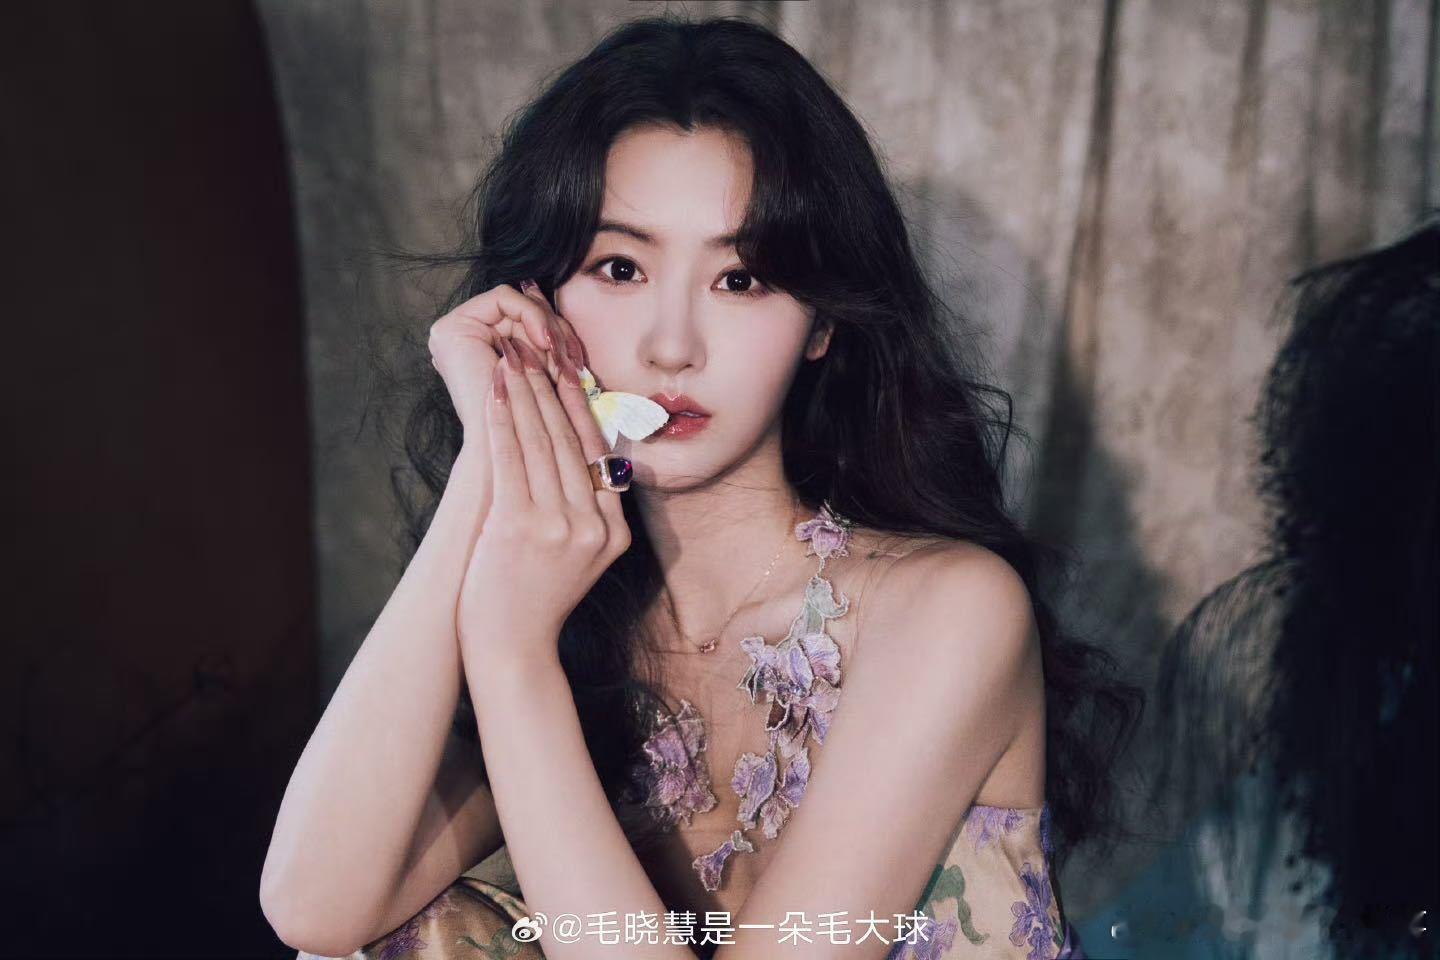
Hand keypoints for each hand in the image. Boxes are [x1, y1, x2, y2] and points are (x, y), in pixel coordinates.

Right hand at [427, 280, 589, 435]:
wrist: (507, 455)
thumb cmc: (533, 425)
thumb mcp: (547, 373)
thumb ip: (548, 340)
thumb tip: (546, 300)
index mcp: (481, 349)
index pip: (526, 321)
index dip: (558, 334)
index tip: (578, 361)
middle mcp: (462, 338)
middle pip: (523, 311)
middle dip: (557, 332)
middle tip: (574, 360)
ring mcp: (452, 333)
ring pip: (517, 303)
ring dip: (550, 329)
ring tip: (563, 358)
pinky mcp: (451, 329)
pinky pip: (504, 298)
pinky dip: (533, 316)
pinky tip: (546, 344)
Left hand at [456, 329, 629, 665]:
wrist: (511, 652)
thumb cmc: (534, 603)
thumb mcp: (580, 560)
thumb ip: (588, 516)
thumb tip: (579, 462)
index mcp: (615, 533)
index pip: (601, 454)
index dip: (582, 406)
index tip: (568, 369)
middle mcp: (595, 527)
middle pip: (573, 442)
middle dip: (552, 387)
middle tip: (538, 346)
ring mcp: (560, 528)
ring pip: (544, 443)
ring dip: (527, 393)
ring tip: (514, 357)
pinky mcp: (520, 528)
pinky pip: (511, 460)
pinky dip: (504, 420)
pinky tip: (496, 391)